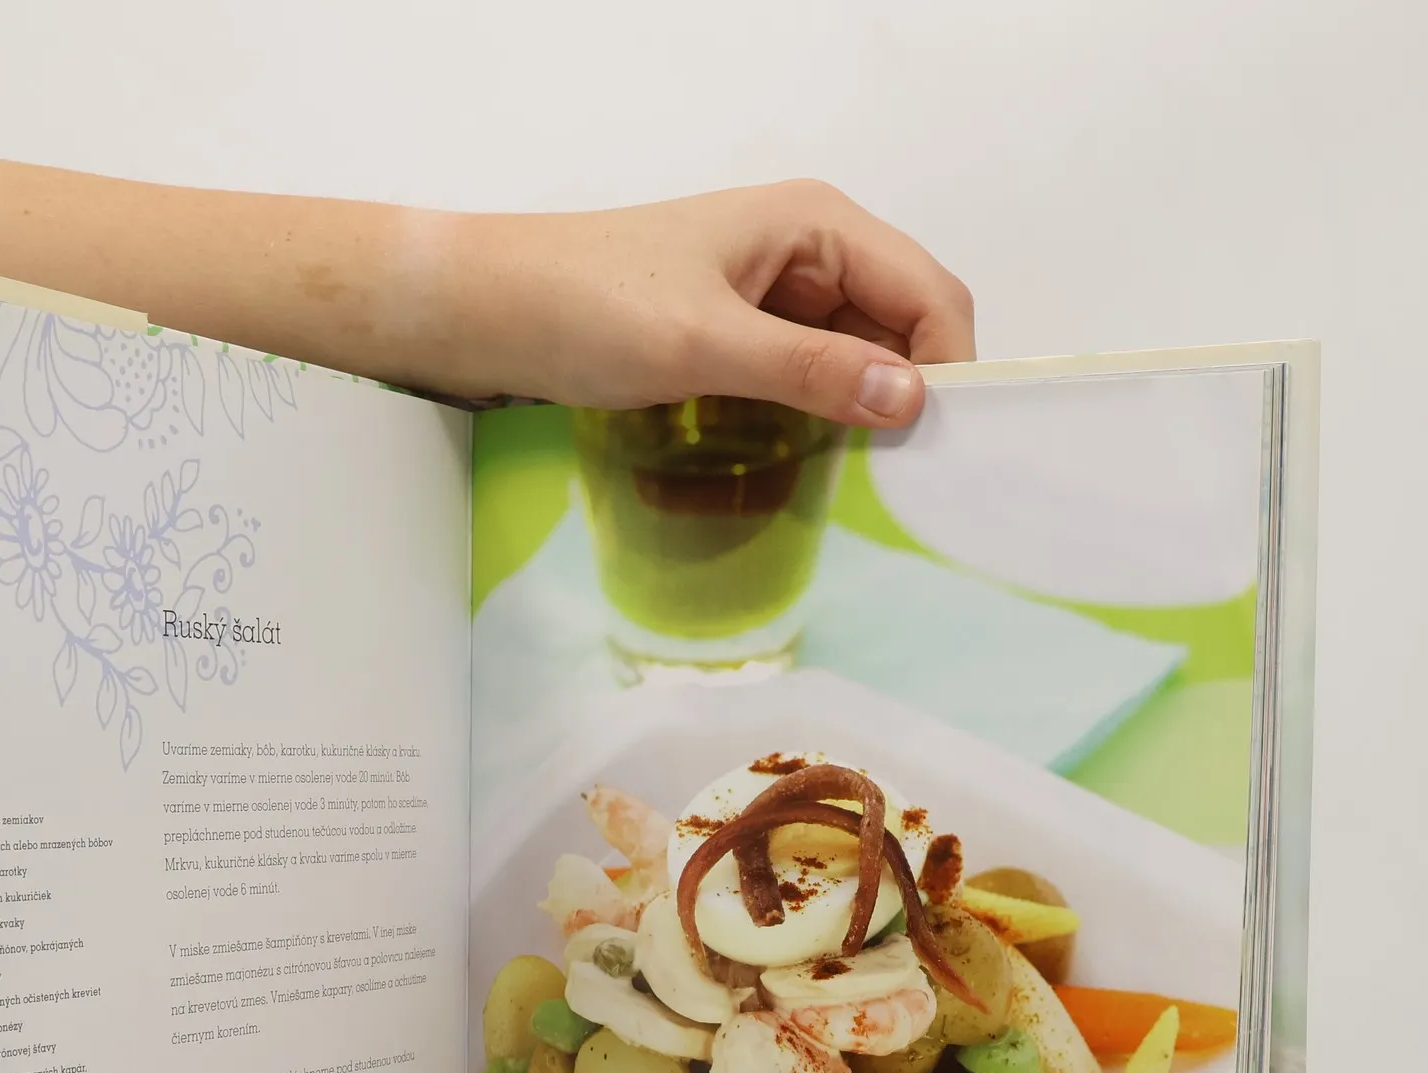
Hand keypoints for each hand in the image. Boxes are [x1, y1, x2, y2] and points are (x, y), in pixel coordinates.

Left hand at [0, 168, 971, 430]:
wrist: (477, 313)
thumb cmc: (579, 304)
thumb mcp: (705, 345)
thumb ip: (813, 373)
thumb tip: (916, 405)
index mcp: (814, 223)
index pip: (931, 296)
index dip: (951, 371)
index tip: (944, 458)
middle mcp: (803, 253)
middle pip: (902, 330)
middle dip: (911, 400)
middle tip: (908, 491)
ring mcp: (769, 298)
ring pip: (854, 363)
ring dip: (862, 419)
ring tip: (862, 493)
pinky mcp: (731, 341)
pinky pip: (803, 383)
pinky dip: (816, 423)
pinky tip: (808, 474)